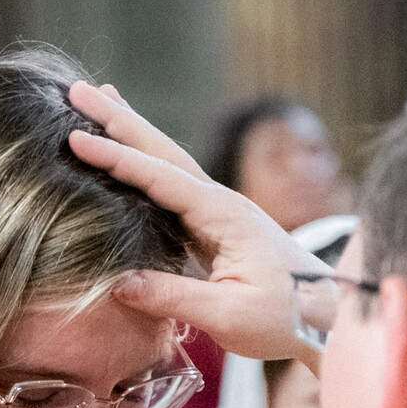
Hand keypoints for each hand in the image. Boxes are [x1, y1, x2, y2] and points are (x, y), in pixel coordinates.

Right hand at [67, 80, 322, 365]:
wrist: (331, 318)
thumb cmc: (286, 318)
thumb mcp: (228, 315)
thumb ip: (173, 297)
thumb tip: (117, 283)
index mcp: (223, 215)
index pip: (159, 177)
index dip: (115, 158)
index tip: (76, 139)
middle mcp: (221, 202)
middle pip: (162, 151)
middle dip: (119, 119)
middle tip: (77, 89)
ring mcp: (220, 211)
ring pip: (168, 161)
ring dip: (133, 131)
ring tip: (101, 101)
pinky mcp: (218, 226)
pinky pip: (173, 186)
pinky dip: (147, 162)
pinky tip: (132, 156)